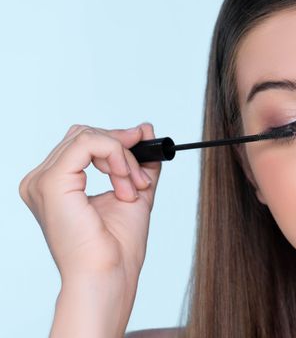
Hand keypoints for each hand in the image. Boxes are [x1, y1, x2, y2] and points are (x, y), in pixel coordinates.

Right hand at [19, 123, 160, 283]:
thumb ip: (138, 161)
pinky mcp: (51, 182)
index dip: (116, 142)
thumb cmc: (117, 247)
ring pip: (88, 136)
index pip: (83, 143)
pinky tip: (125, 181)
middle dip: (121, 149)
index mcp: (56, 185)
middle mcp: (42, 181)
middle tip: (140, 175)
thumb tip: (145, 129)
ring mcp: (42, 181)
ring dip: (122, 158)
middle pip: (84, 135)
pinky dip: (115, 155)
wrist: (110, 274)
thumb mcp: (133, 191)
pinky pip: (88, 143)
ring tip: (133, 187)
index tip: (143, 148)